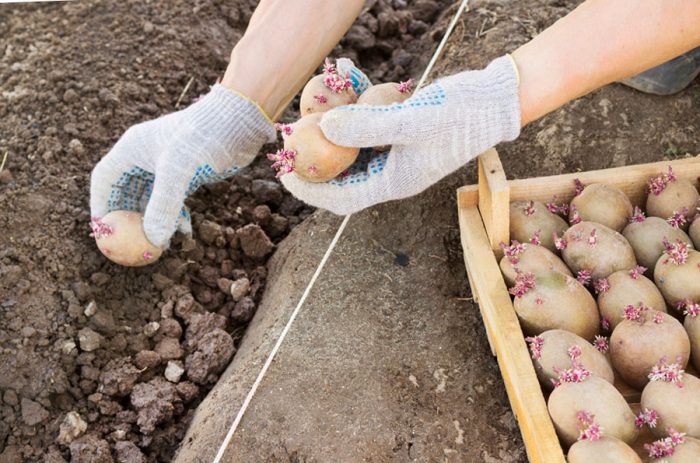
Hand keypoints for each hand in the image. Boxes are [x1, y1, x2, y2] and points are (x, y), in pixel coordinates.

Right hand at [90, 85, 274, 247]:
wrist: (239, 121)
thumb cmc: (203, 137)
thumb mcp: (178, 172)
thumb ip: (163, 206)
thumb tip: (154, 240)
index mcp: (132, 148)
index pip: (104, 180)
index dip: (101, 206)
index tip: (103, 232)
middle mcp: (145, 156)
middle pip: (126, 193)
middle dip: (128, 220)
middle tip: (131, 245)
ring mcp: (166, 165)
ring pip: (151, 199)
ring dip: (154, 221)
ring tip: (162, 242)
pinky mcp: (186, 173)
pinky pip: (172, 200)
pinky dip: (175, 216)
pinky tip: (184, 230)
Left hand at [280, 56, 520, 214]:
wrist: (495, 100)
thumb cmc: (459, 114)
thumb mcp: (412, 120)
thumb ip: (368, 127)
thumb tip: (324, 129)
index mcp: (394, 183)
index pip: (341, 198)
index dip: (309, 190)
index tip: (283, 173)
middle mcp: (392, 175)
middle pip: (342, 179)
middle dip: (314, 164)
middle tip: (290, 142)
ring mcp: (397, 157)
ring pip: (352, 156)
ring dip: (330, 140)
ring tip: (309, 117)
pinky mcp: (401, 137)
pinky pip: (367, 135)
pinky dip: (352, 120)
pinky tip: (344, 96)